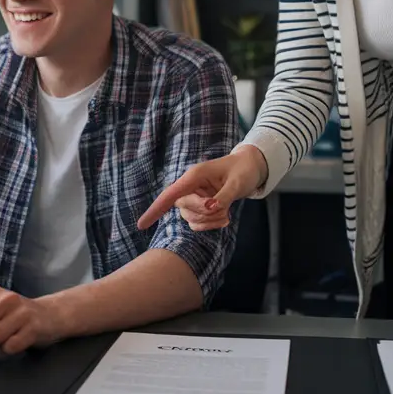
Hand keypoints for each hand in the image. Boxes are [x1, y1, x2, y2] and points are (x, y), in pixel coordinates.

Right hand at [136, 146, 266, 231]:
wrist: (251, 168)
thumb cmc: (243, 170)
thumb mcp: (237, 183)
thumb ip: (223, 196)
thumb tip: (211, 208)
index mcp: (194, 176)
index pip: (170, 194)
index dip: (155, 209)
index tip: (141, 225)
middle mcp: (190, 187)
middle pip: (182, 208)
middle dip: (202, 214)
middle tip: (223, 209)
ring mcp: (195, 198)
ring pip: (191, 218)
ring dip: (209, 221)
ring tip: (227, 214)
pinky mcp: (201, 206)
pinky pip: (199, 223)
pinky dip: (211, 224)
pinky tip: (225, 218)